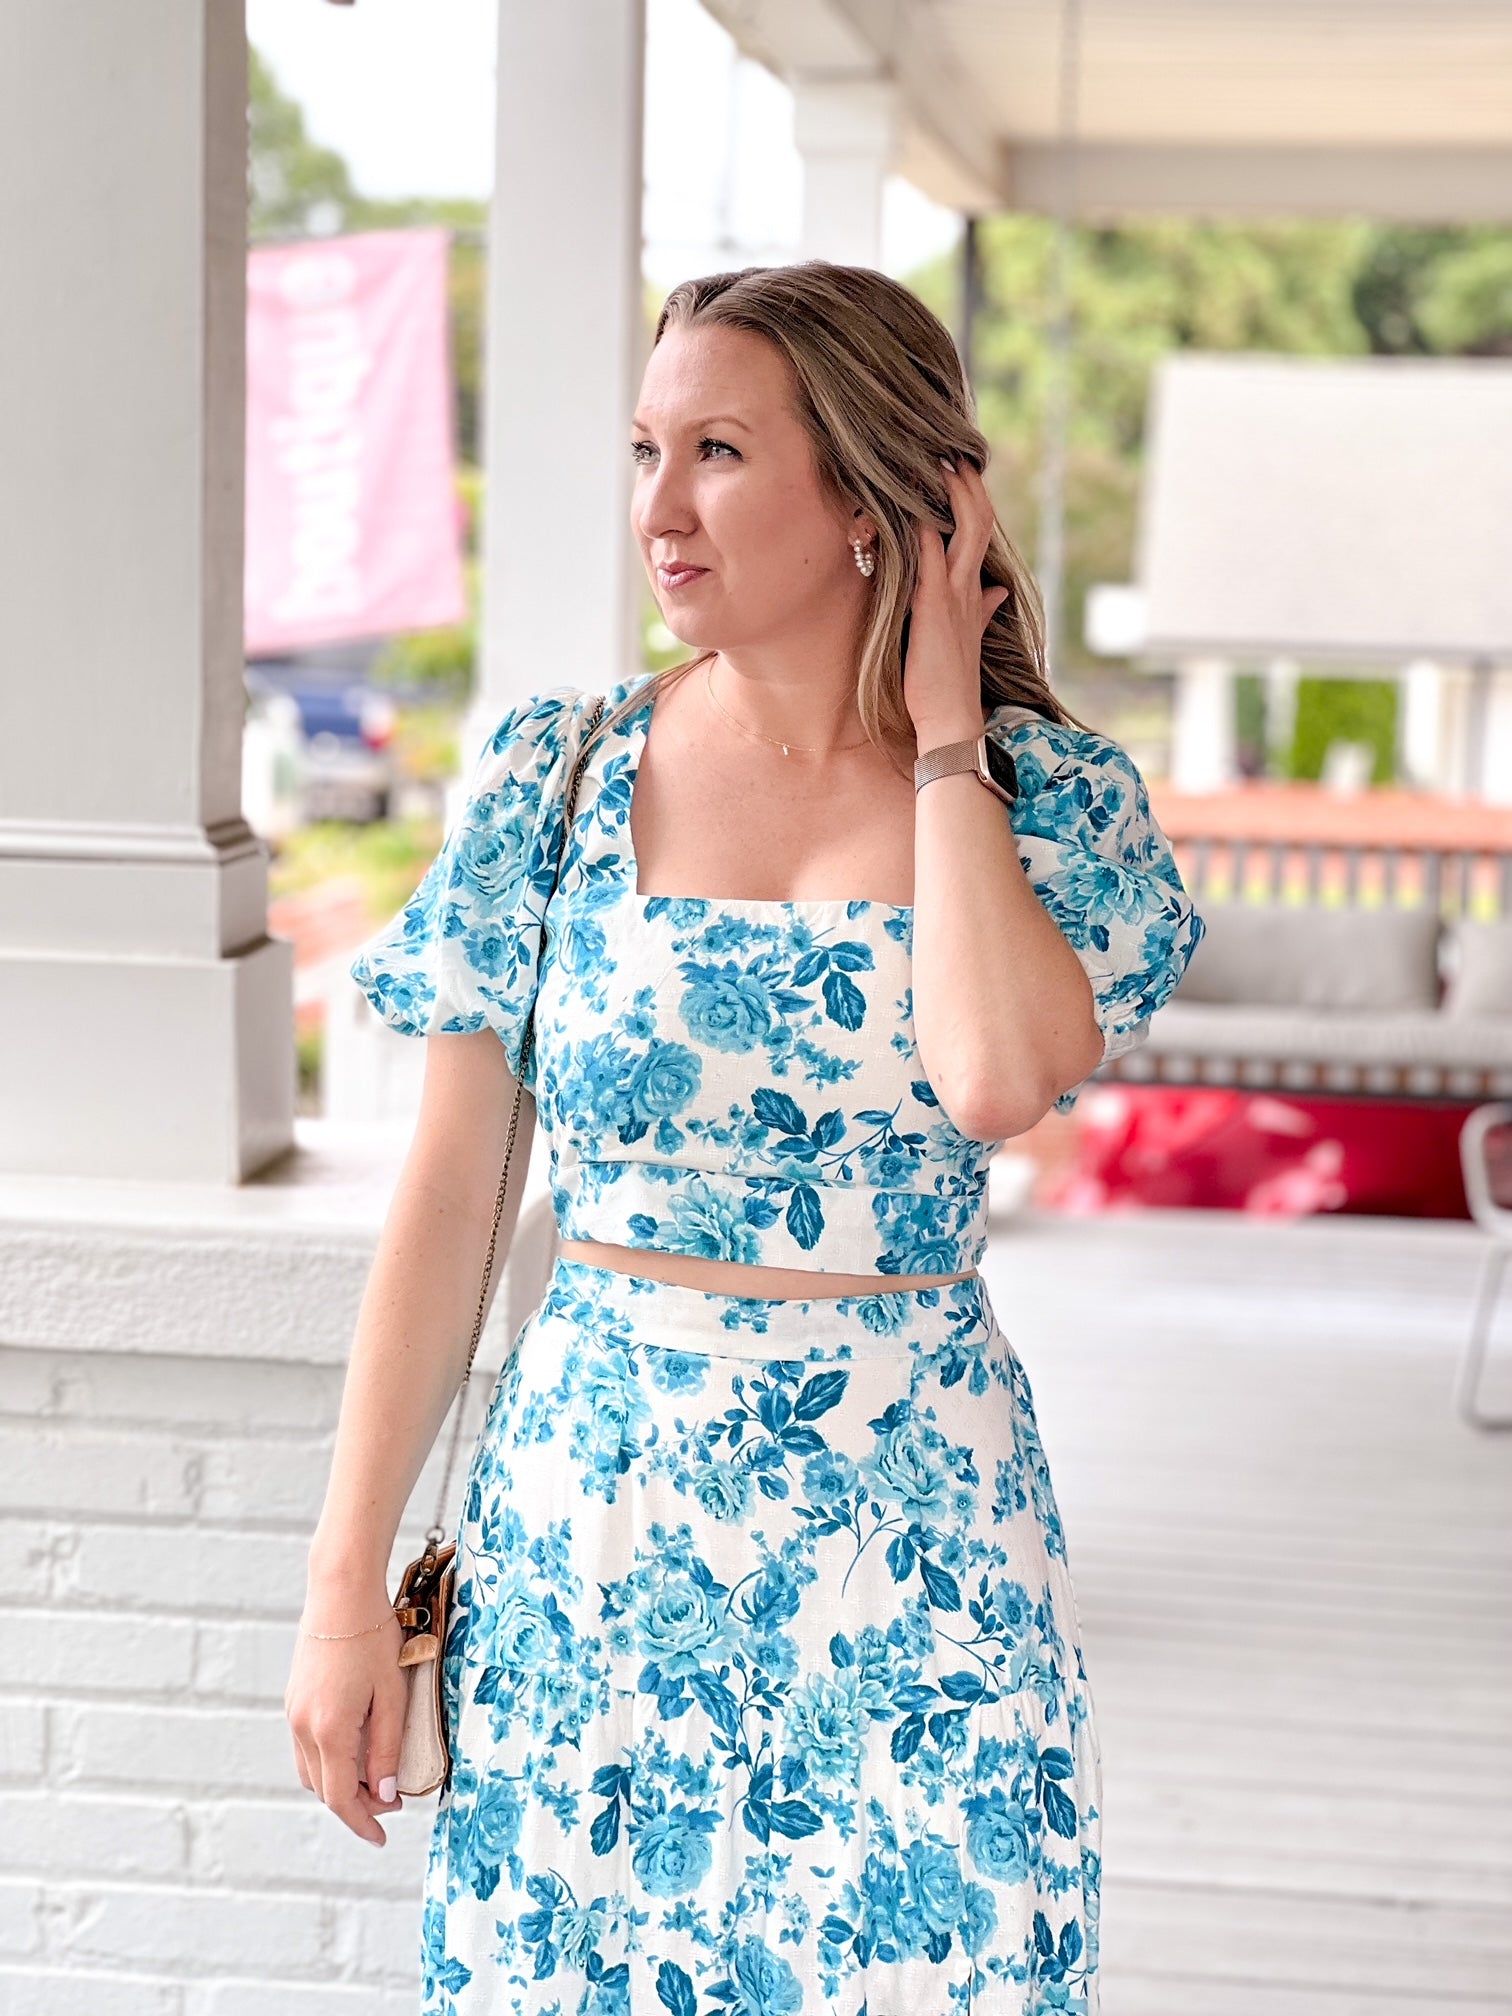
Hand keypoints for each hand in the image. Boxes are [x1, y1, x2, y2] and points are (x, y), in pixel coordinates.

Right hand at [285, 1599, 406, 1846]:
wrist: (340, 1592)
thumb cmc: (374, 1637)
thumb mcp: (392, 1695)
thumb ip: (387, 1748)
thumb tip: (383, 1794)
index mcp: (330, 1729)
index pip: (340, 1797)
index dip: (361, 1822)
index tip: (382, 1836)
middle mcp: (303, 1726)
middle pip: (324, 1788)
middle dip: (355, 1803)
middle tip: (391, 1799)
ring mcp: (293, 1713)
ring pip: (311, 1770)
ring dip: (340, 1783)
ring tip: (375, 1777)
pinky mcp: (293, 1700)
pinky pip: (306, 1747)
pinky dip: (328, 1760)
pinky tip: (354, 1749)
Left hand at [905, 455, 1010, 748]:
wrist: (950, 718)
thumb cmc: (949, 682)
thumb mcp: (967, 637)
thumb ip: (982, 609)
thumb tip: (998, 591)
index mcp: (974, 592)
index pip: (980, 535)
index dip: (974, 502)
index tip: (962, 473)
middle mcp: (969, 588)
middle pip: (979, 523)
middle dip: (968, 487)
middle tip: (953, 454)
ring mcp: (954, 596)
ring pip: (963, 533)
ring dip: (951, 497)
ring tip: (938, 462)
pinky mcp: (933, 608)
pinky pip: (931, 560)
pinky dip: (923, 532)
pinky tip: (913, 508)